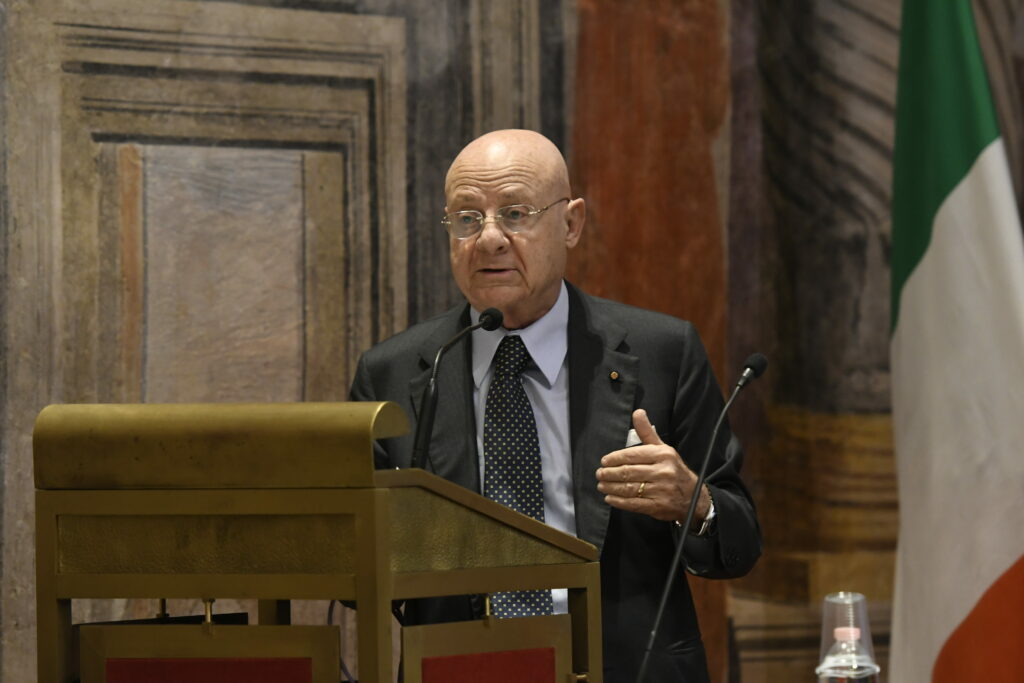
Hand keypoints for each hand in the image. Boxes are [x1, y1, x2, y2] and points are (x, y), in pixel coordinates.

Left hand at [596, 409, 710, 522]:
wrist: (694, 497)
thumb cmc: (673, 470)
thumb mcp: (663, 449)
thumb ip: (647, 432)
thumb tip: (637, 412)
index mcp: (663, 455)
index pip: (632, 455)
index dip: (615, 458)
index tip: (604, 461)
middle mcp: (663, 471)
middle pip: (628, 472)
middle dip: (610, 473)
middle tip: (599, 474)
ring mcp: (661, 490)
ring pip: (629, 488)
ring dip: (611, 487)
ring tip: (602, 485)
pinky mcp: (658, 506)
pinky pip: (634, 504)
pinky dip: (619, 501)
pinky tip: (610, 498)